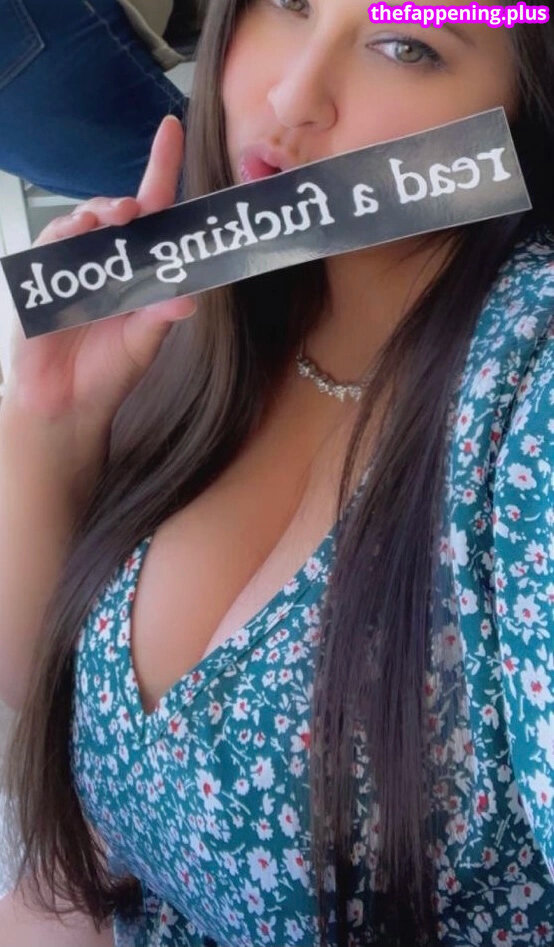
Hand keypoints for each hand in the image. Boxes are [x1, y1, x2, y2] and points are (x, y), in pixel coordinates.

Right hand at [5, 115, 195, 425]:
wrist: (67, 405)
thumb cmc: (108, 372)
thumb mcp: (144, 341)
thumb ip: (161, 315)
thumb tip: (189, 297)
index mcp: (137, 269)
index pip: (152, 213)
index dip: (160, 170)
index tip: (171, 129)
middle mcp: (106, 260)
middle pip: (117, 212)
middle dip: (128, 201)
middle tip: (136, 209)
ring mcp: (71, 265)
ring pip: (83, 221)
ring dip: (99, 215)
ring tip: (116, 219)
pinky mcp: (40, 277)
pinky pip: (50, 244)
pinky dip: (66, 235)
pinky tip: (79, 234)